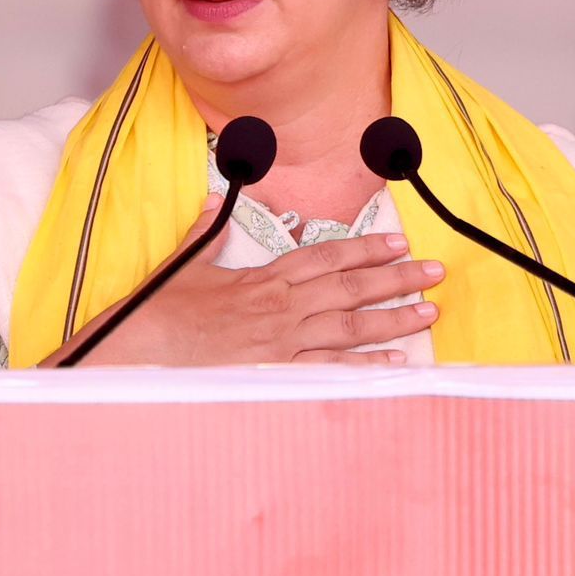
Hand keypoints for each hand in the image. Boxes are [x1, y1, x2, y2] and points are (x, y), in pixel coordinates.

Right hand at [50, 195, 442, 366]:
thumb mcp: (185, 264)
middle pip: (350, 288)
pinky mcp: (276, 376)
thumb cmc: (160, 313)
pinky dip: (364, 367)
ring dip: (393, 319)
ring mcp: (282, 344)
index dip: (365, 248)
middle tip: (436, 270)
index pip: (326, 257)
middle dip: (396, 278)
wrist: (138, 355)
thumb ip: (208, 232)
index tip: (398, 241)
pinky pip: (329, 372)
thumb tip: (218, 199)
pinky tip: (395, 364)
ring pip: (350, 328)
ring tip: (430, 312)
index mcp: (264, 279)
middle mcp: (281, 308)